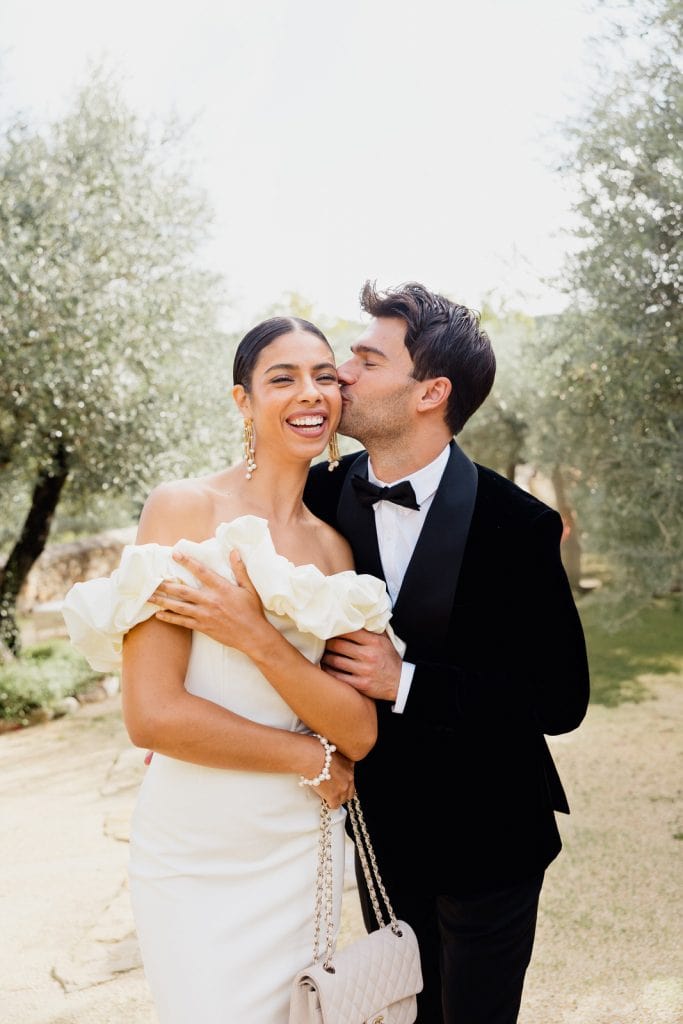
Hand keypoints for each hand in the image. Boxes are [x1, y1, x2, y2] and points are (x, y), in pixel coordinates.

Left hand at [148, 550, 269, 651]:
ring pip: (178, 606)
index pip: (202, 571)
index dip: (188, 562)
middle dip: (165, 584)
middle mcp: (210, 601)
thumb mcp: (249, 588)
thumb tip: (234, 551)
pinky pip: (182, 622)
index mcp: (221, 588)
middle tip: (151, 580)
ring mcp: (204, 615)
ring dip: (162, 601)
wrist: (252, 635)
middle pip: (183, 590)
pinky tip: (159, 614)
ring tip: (148, 596)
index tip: (175, 554)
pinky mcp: (202, 626)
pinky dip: (170, 618)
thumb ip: (240, 569)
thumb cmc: (252, 610)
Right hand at [316, 750, 354, 808]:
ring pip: (342, 800)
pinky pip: (334, 806)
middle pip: (350, 793)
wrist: (313, 758)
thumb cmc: (320, 753)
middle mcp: (349, 779)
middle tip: (333, 792)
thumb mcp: (337, 754)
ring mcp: (342, 788)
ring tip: (327, 795)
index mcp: (350, 768)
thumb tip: (339, 764)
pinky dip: (329, 804)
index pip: (352, 781)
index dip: (344, 784)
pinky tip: (325, 799)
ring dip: (336, 799)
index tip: (338, 785)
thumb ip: (343, 761)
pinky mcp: (334, 796)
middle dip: (342, 794)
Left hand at [321, 629, 401, 701]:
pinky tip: (326, 668)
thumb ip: (372, 629)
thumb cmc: (390, 660)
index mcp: (374, 642)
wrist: (401, 682)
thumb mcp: (385, 641)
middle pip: (338, 645)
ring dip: (325, 657)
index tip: (330, 630)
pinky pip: (338, 677)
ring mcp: (364, 670)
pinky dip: (329, 672)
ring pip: (335, 661)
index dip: (336, 630)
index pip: (349, 631)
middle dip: (327, 644)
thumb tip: (359, 616)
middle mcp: (368, 655)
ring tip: (323, 655)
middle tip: (322, 643)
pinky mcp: (361, 684)